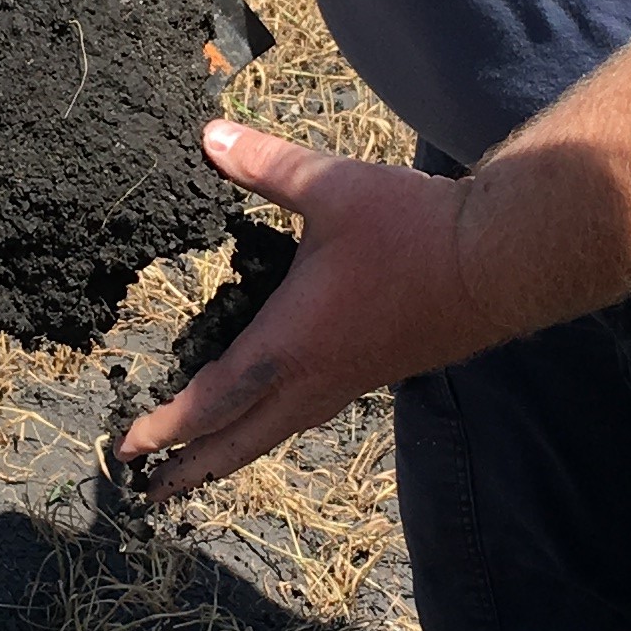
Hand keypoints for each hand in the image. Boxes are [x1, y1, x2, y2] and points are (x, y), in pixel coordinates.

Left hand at [117, 121, 482, 500]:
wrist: (500, 262)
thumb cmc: (414, 229)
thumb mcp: (331, 187)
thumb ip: (266, 164)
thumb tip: (210, 135)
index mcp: (290, 344)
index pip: (212, 399)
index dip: (166, 425)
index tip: (129, 446)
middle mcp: (314, 378)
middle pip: (238, 441)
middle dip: (189, 468)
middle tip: (148, 494)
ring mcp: (348, 383)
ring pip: (275, 434)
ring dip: (230, 453)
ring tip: (198, 469)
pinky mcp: (373, 373)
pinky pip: (306, 416)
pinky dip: (270, 428)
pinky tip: (270, 415)